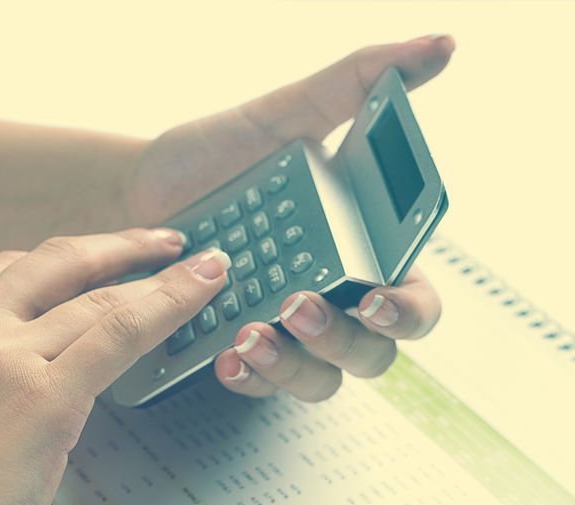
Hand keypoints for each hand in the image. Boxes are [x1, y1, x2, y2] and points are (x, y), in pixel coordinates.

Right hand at [0, 228, 226, 504]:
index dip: (66, 262)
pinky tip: (202, 289)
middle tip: (163, 241)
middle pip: (56, 262)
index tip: (100, 259)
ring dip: (158, 278)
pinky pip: (121, 331)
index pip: (7, 271)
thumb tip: (14, 393)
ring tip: (201, 270)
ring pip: (98, 296)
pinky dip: (171, 302)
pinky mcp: (41, 397)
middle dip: (119, 247)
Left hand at [124, 35, 452, 400]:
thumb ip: (359, 83)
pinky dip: (249, 377)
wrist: (137, 196)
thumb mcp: (287, 114)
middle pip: (373, 352)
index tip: (374, 295)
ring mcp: (290, 336)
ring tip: (252, 332)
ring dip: (293, 366)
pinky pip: (263, 389)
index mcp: (361, 254)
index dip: (408, 309)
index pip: (414, 299)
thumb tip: (437, 46)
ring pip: (322, 380)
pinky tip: (227, 355)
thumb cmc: (218, 160)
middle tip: (298, 305)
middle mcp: (334, 301)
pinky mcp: (245, 356)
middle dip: (342, 337)